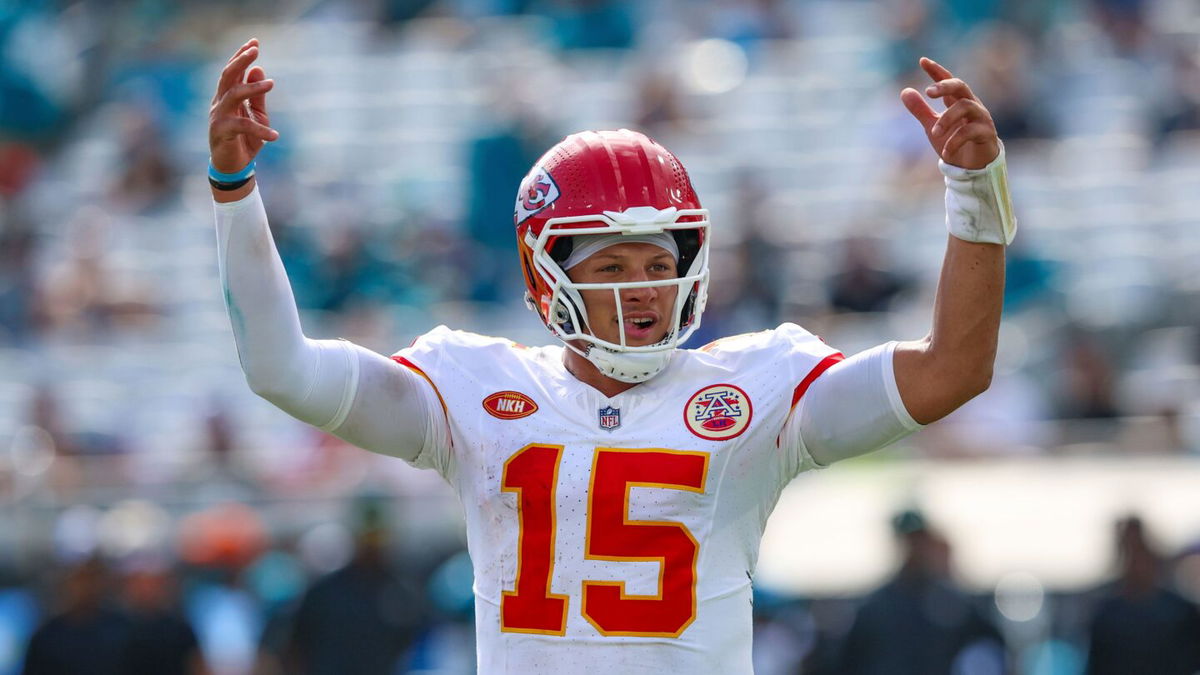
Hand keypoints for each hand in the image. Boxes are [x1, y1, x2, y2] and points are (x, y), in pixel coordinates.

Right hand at [208, 38, 278, 173]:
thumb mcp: (256, 115)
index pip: (232, 71)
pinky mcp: (221, 132)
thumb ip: (257, 96)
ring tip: (272, 83)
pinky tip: (275, 135)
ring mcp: (218, 116)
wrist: (234, 167)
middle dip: (240, 60)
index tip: (254, 41)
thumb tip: (259, 69)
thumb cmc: (246, 140)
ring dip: (252, 87)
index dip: (241, 56)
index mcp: (227, 97)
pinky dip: (260, 130)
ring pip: (233, 94)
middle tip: (255, 49)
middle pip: (228, 76)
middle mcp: (220, 103)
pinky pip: (242, 126)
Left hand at [900, 57, 999, 169]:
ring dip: (947, 119)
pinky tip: (945, 154)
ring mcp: (981, 118)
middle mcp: (971, 105)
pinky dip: (955, 142)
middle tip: (928, 92)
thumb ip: (920, 110)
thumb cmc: (954, 142)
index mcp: (957, 101)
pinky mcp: (987, 133)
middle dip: (945, 86)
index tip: (922, 61)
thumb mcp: (932, 126)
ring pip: (966, 107)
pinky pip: (970, 132)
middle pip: (961, 86)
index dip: (936, 71)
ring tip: (934, 133)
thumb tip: (904, 91)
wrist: (973, 167)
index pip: (948, 81)